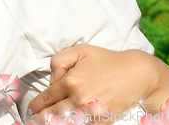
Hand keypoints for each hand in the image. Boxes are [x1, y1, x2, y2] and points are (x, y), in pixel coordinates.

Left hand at [28, 44, 168, 123]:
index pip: (47, 97)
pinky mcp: (101, 121)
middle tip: (32, 119)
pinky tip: (64, 123)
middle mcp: (79, 98)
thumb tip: (51, 79)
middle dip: (39, 118)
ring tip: (43, 123)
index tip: (31, 108)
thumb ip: (60, 61)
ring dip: (51, 124)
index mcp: (71, 81)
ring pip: (64, 124)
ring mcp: (90, 112)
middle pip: (52, 114)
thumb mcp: (81, 50)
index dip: (36, 104)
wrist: (136, 74)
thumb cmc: (107, 60)